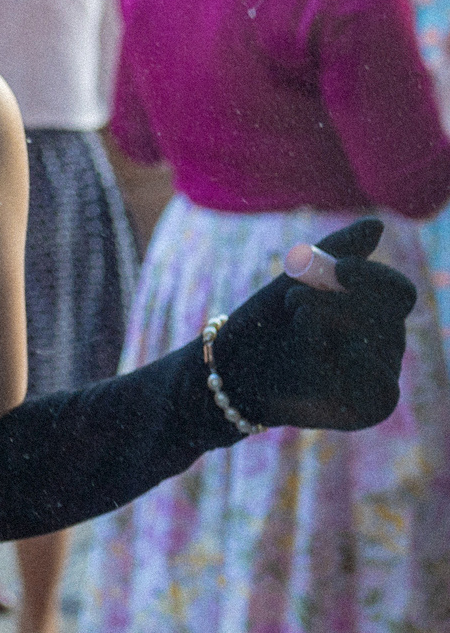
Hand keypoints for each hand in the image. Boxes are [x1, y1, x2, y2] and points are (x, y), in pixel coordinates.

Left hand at [212, 218, 416, 431]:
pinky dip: (349, 366)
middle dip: (340, 302)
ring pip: (381, 347)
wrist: (233, 371)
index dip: (374, 277)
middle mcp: (385, 344)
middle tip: (296, 300)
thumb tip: (378, 225)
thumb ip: (335, 252)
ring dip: (332, 330)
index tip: (339, 268)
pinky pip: (380, 384)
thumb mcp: (293, 283)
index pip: (398, 291)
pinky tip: (323, 359)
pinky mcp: (372, 407)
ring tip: (294, 331)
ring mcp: (382, 376)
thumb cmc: (266, 324)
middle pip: (390, 315)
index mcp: (373, 311)